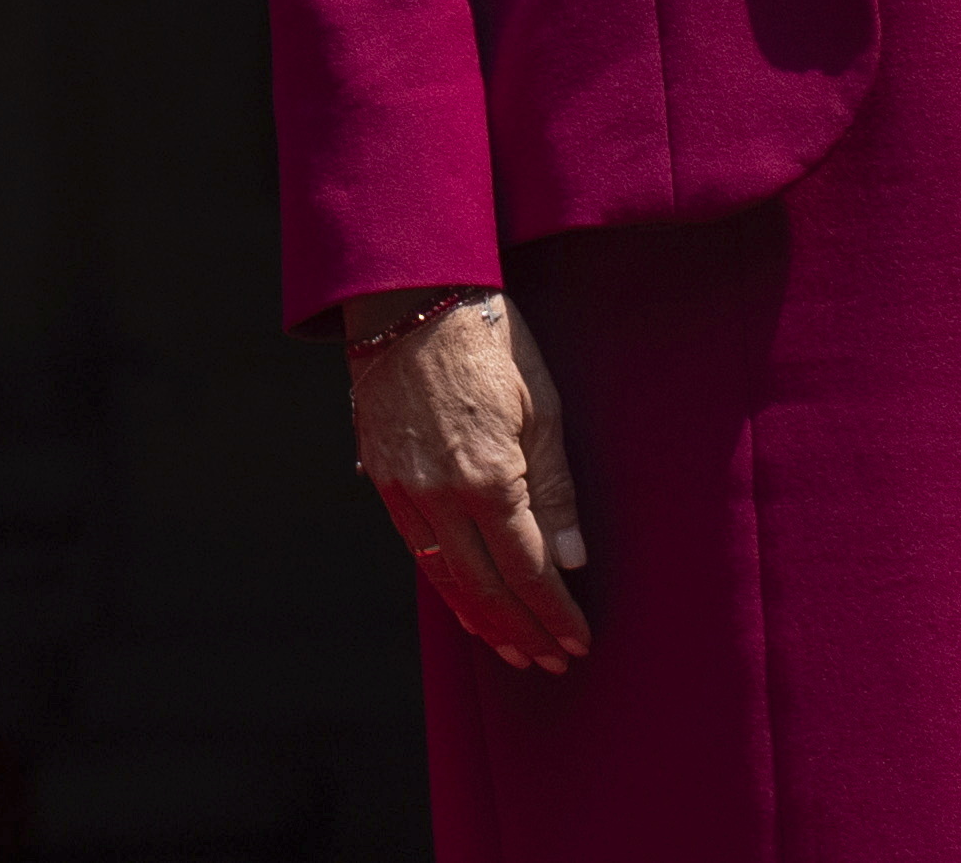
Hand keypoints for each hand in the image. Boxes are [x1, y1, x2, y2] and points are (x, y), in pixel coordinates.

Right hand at [346, 290, 592, 672]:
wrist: (412, 298)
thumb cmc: (491, 343)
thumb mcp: (543, 409)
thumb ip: (555, 490)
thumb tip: (570, 560)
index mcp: (488, 478)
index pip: (527, 571)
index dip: (554, 613)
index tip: (578, 642)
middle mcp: (439, 495)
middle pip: (483, 588)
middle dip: (521, 632)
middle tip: (551, 661)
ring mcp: (403, 489)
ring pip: (443, 577)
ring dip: (480, 620)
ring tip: (511, 650)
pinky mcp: (382, 476)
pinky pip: (416, 549)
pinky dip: (444, 584)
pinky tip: (463, 601)